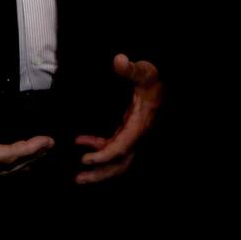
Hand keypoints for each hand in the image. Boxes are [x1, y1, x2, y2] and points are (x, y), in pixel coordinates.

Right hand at [0, 93, 53, 174]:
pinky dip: (15, 165)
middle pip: (10, 167)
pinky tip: (26, 159)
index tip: (46, 140)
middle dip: (33, 156)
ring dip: (27, 162)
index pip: (6, 155)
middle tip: (51, 144)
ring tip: (43, 151)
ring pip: (6, 172)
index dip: (29, 149)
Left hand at [74, 54, 162, 184]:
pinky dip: (98, 147)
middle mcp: (137, 134)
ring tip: (77, 173)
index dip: (103, 156)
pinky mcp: (128, 131)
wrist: (163, 79)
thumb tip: (119, 60)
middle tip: (78, 179)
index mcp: (139, 125)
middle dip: (100, 174)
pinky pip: (113, 146)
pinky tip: (81, 141)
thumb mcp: (144, 70)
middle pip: (120, 164)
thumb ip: (131, 68)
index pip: (121, 148)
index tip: (84, 159)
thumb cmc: (153, 76)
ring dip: (97, 167)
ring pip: (116, 159)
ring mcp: (133, 135)